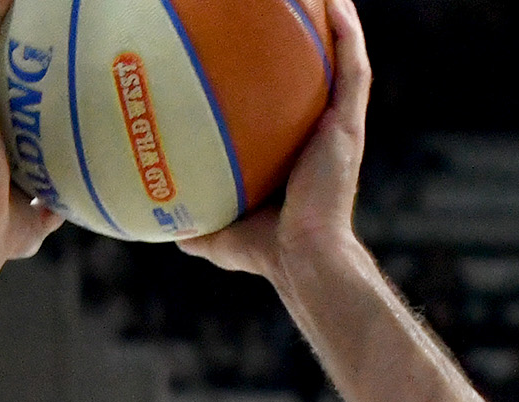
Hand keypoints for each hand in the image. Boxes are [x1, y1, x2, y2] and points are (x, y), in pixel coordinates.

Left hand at [181, 0, 369, 284]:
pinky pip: (353, 70)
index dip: (282, 74)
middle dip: (310, 38)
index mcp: (297, 150)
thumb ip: (196, 224)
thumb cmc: (266, 251)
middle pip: (319, 71)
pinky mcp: (348, 126)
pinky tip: (336, 2)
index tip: (260, 47)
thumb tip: (166, 228)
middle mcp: (321, 132)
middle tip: (293, 7)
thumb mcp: (219, 233)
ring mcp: (338, 126)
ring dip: (338, 22)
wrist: (304, 259)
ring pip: (344, 60)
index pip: (290, 102)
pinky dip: (348, 34)